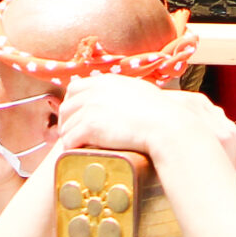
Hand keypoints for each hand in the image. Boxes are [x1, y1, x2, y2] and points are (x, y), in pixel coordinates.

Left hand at [51, 75, 235, 172]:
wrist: (168, 127)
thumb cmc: (162, 114)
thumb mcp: (144, 94)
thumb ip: (130, 93)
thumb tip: (133, 99)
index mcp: (108, 81)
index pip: (76, 87)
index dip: (73, 103)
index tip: (76, 116)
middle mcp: (96, 90)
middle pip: (67, 104)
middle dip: (67, 120)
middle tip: (72, 135)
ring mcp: (91, 106)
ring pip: (66, 123)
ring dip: (69, 136)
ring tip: (76, 148)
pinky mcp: (90, 125)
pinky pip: (70, 139)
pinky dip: (70, 148)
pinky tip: (76, 155)